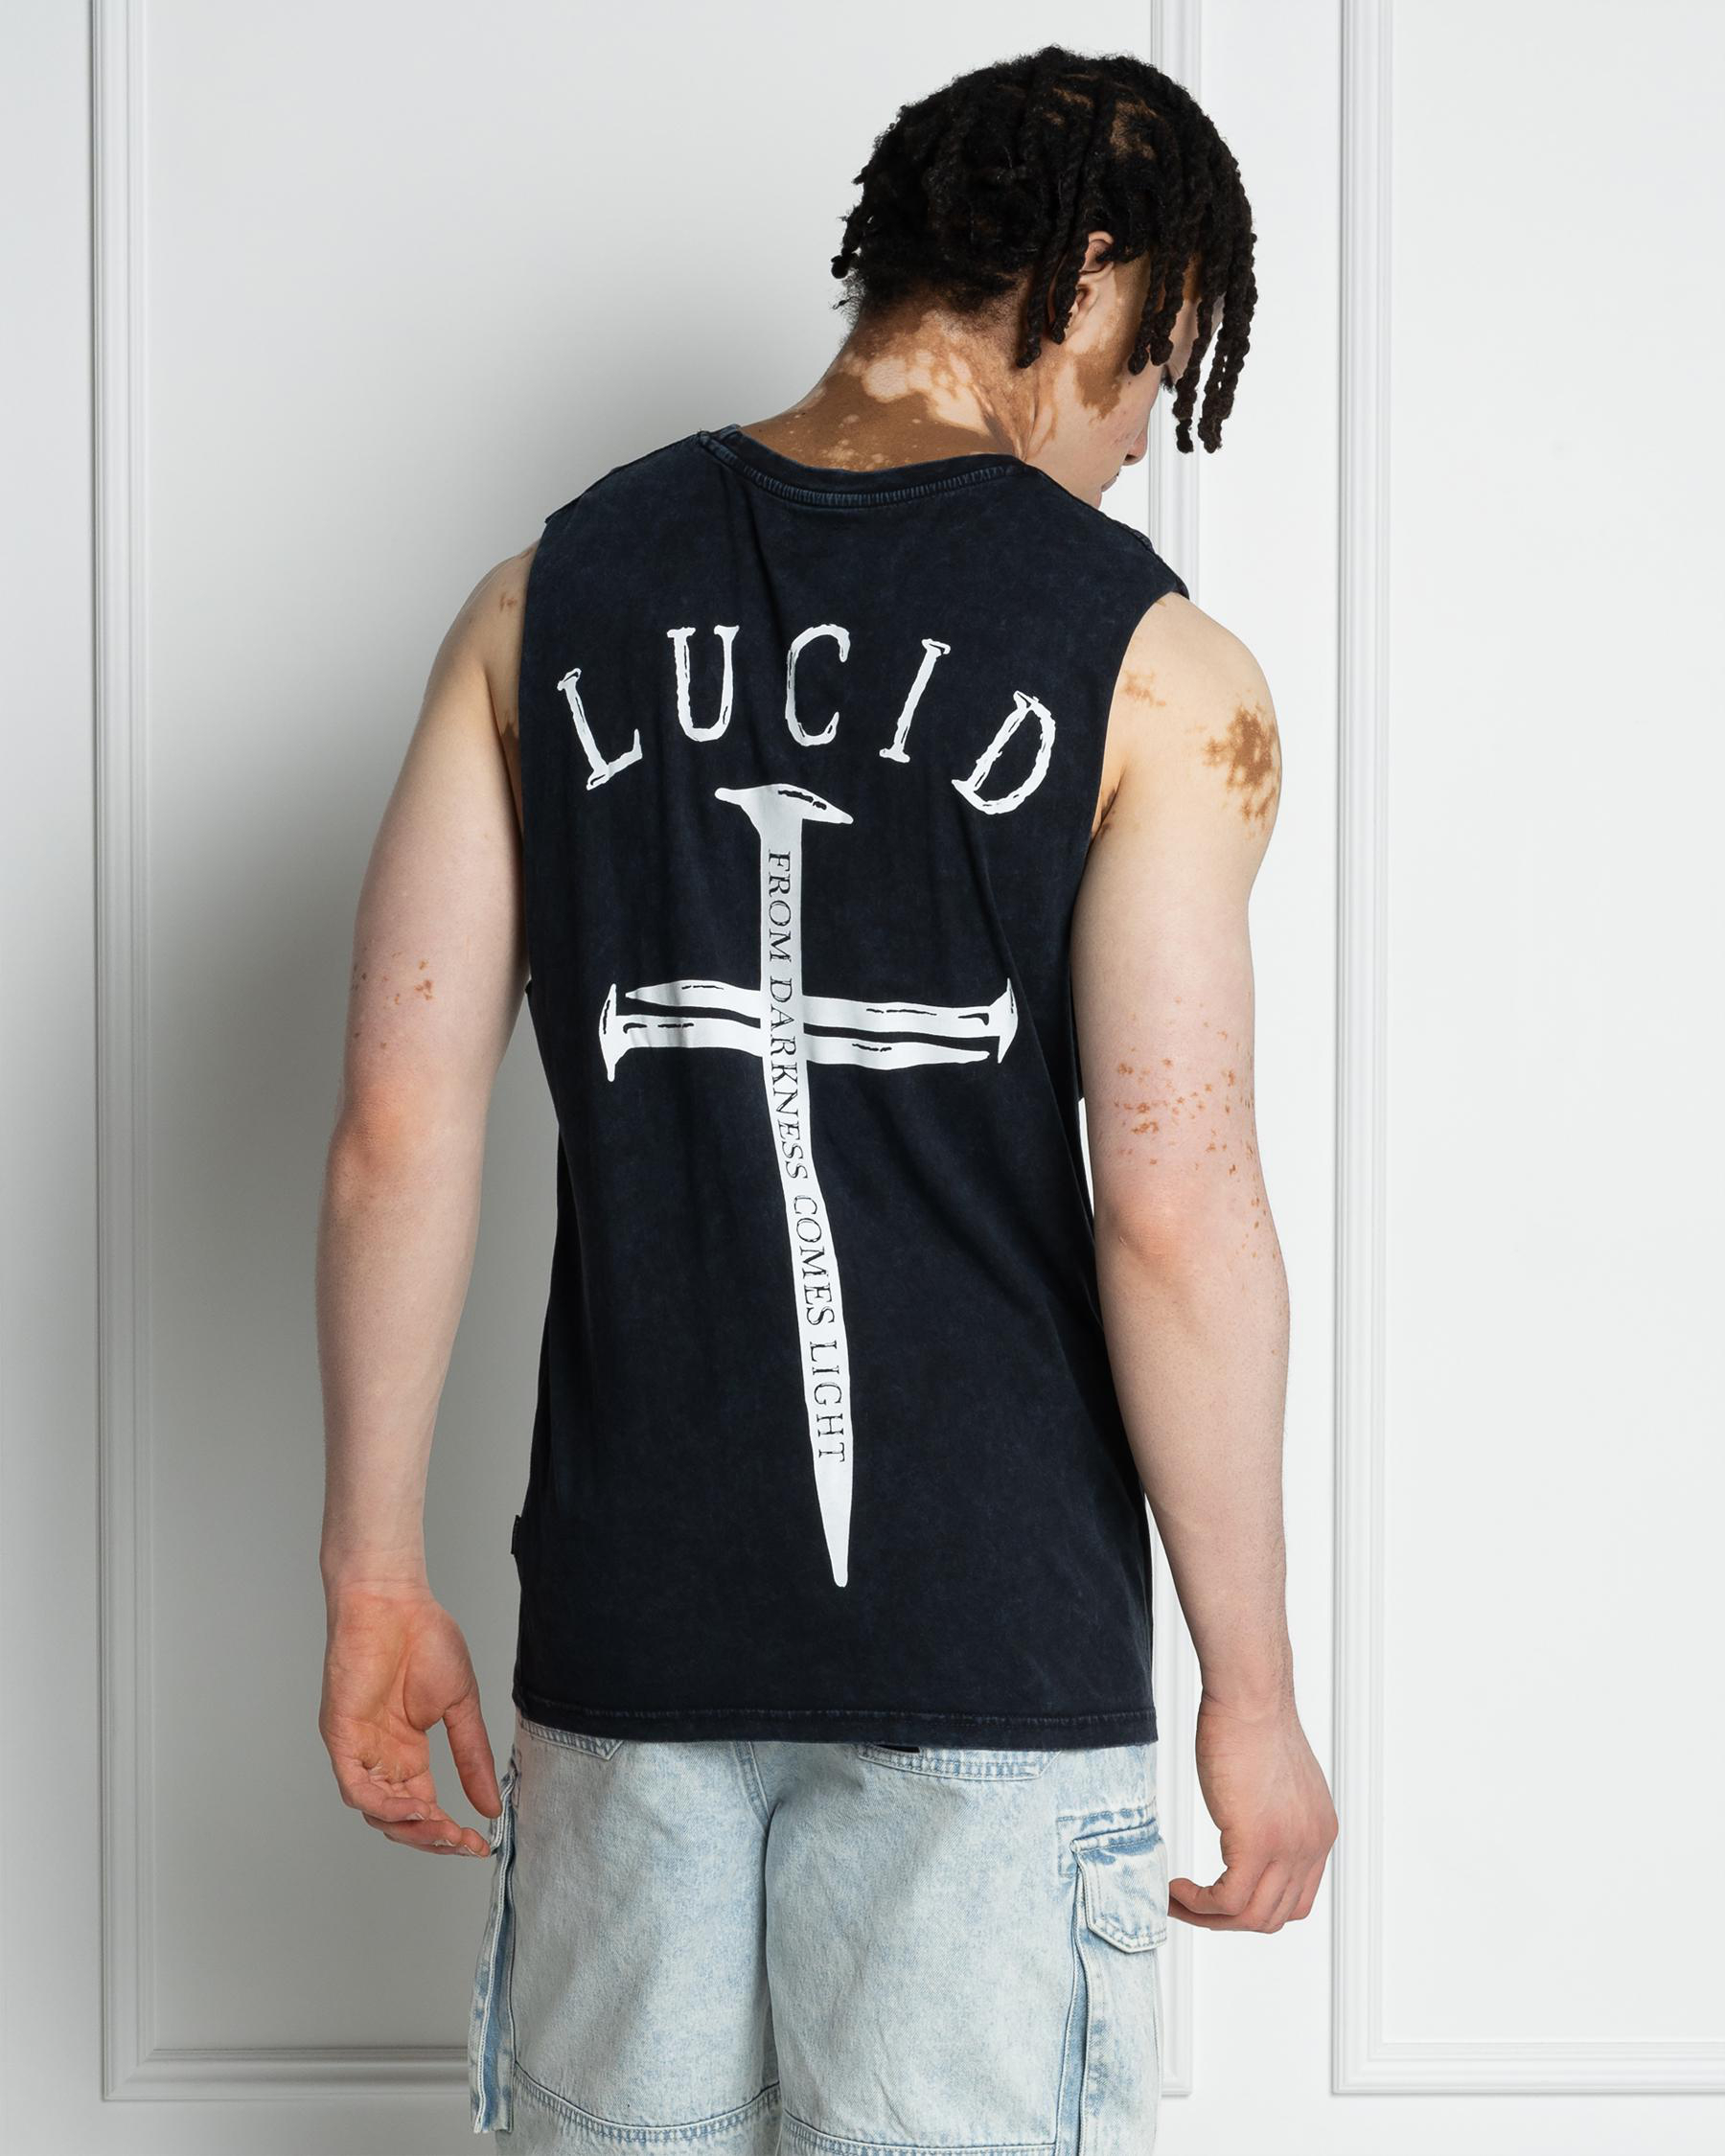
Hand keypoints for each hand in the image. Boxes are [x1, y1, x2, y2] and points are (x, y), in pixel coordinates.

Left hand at [318, 1580, 500, 1855]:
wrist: (394, 1602)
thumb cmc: (425, 1639)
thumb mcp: (460, 1706)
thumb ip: (473, 1756)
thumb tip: (490, 1805)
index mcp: (407, 1752)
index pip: (424, 1806)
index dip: (449, 1830)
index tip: (479, 1842)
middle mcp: (380, 1757)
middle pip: (399, 1819)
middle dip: (431, 1837)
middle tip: (461, 1842)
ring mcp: (358, 1749)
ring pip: (376, 1811)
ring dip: (410, 1827)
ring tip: (443, 1829)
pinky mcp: (340, 1737)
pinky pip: (357, 1786)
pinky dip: (383, 1804)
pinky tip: (415, 1806)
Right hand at [1167, 1688, 1336, 1930]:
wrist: (1250, 1695)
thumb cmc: (1251, 1721)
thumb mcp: (1274, 1780)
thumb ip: (1271, 1812)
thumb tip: (1245, 1826)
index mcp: (1318, 1833)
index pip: (1295, 1899)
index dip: (1253, 1906)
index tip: (1217, 1897)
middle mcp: (1311, 1847)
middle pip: (1273, 1916)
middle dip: (1226, 1921)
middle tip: (1189, 1905)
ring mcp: (1288, 1848)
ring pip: (1250, 1917)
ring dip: (1207, 1918)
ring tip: (1176, 1899)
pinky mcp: (1257, 1842)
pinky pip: (1228, 1901)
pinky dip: (1198, 1904)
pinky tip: (1177, 1887)